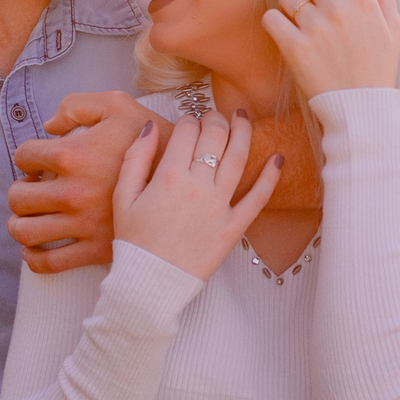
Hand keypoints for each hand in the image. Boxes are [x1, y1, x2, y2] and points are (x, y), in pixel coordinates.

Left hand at [9, 92, 169, 273]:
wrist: (188, 183)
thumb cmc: (153, 139)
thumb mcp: (118, 105)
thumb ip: (77, 105)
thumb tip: (48, 126)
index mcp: (73, 154)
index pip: (24, 155)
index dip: (27, 156)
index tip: (37, 161)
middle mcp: (72, 192)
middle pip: (18, 197)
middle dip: (20, 191)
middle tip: (33, 189)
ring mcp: (82, 224)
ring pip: (25, 232)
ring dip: (20, 224)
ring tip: (30, 218)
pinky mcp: (94, 250)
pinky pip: (47, 263)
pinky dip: (33, 258)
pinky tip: (37, 247)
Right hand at [114, 111, 281, 280]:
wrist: (150, 282)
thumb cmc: (134, 241)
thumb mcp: (122, 197)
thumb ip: (135, 158)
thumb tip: (149, 127)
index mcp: (168, 176)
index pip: (186, 132)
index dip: (187, 120)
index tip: (186, 122)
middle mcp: (198, 186)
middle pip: (214, 138)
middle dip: (215, 120)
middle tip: (214, 117)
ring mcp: (219, 206)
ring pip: (238, 158)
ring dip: (242, 133)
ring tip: (243, 118)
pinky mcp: (233, 227)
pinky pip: (258, 198)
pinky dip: (270, 177)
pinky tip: (278, 158)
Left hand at [261, 0, 399, 98]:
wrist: (360, 108)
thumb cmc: (377, 65)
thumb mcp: (393, 24)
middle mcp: (339, 9)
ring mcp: (316, 28)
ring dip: (287, 2)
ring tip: (298, 19)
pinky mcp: (295, 49)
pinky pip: (271, 18)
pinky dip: (274, 22)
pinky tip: (285, 32)